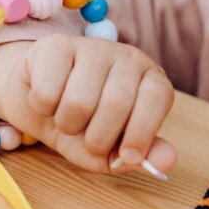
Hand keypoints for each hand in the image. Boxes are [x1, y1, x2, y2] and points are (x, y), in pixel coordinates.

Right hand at [0, 35, 175, 174]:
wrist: (42, 104)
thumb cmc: (86, 127)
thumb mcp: (113, 151)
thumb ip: (140, 157)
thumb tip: (166, 162)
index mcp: (150, 79)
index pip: (157, 98)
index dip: (142, 132)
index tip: (126, 156)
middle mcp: (126, 57)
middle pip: (116, 103)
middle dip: (97, 139)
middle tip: (88, 141)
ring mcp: (91, 47)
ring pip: (79, 101)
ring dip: (67, 125)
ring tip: (67, 120)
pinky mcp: (55, 46)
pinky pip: (47, 92)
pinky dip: (43, 109)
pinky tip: (49, 102)